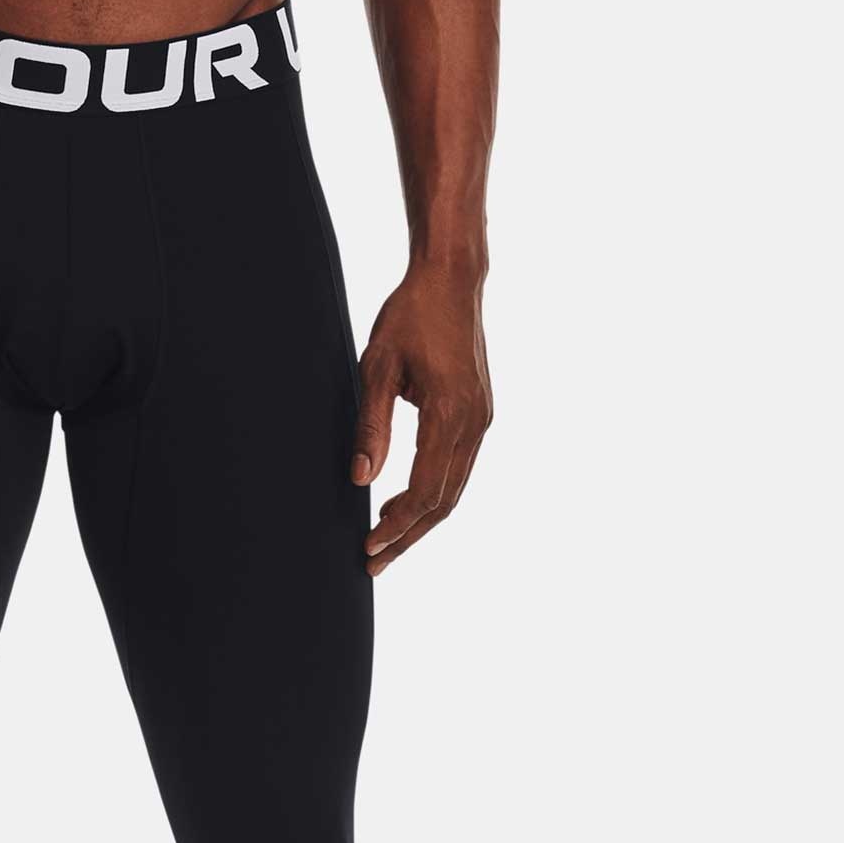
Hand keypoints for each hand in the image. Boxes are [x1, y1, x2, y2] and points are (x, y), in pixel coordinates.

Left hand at [352, 268, 492, 574]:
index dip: (396, 526)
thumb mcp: (376, 367)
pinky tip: (405, 503)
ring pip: (454, 490)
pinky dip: (434, 494)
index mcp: (449, 415)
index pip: (425, 492)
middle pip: (444, 502)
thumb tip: (361, 480)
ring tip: (385, 540)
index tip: (369, 547)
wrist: (451, 279)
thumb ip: (370, 427)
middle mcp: (475, 423)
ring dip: (421, 521)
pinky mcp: (480, 413)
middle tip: (373, 563)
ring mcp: (482, 420)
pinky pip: (458, 469)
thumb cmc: (409, 316)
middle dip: (408, 537)